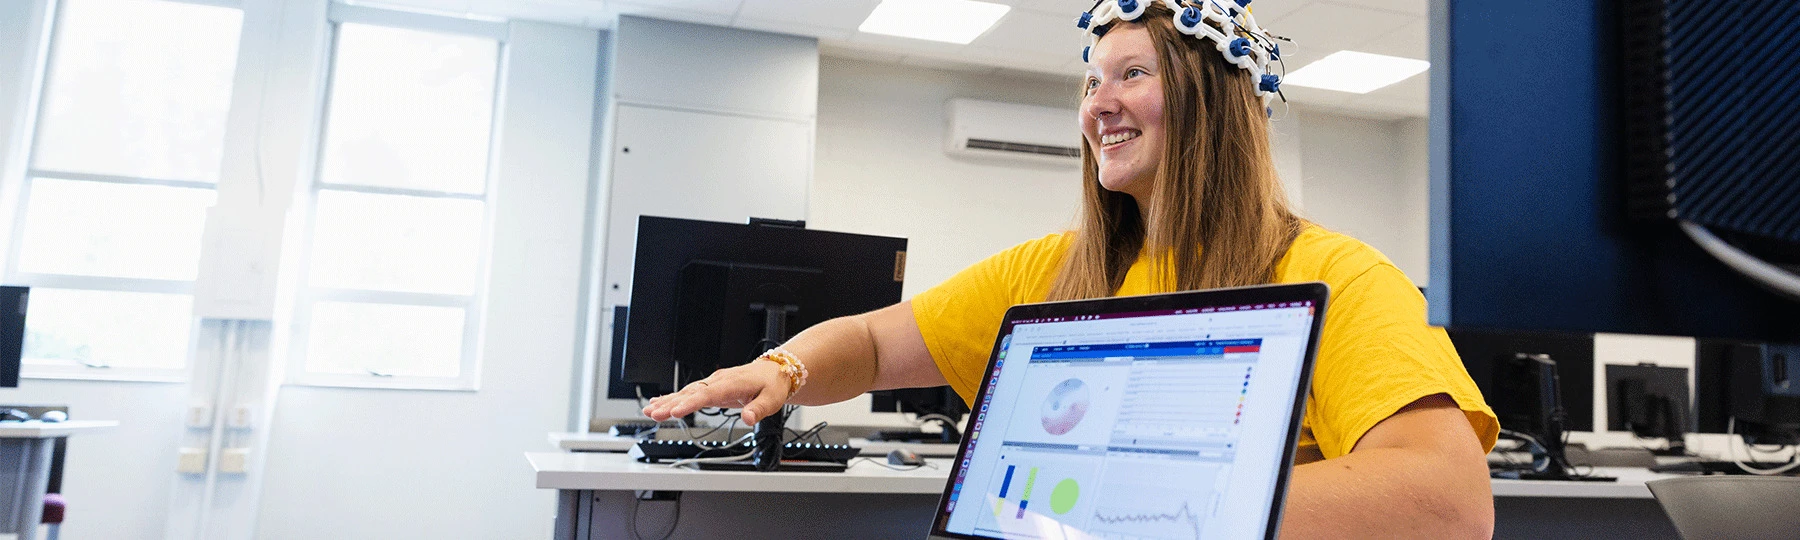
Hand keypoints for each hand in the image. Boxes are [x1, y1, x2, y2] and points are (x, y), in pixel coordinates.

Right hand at [641, 360, 792, 423]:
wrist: (775, 371)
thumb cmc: (773, 385)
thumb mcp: (772, 399)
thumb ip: (759, 409)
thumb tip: (748, 418)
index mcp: (733, 383)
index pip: (708, 394)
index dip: (690, 403)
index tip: (675, 412)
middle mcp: (719, 381)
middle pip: (691, 393)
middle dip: (671, 404)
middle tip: (653, 414)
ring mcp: (714, 383)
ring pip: (687, 392)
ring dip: (668, 402)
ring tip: (650, 411)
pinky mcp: (712, 387)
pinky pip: (690, 392)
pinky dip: (674, 398)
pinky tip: (659, 404)